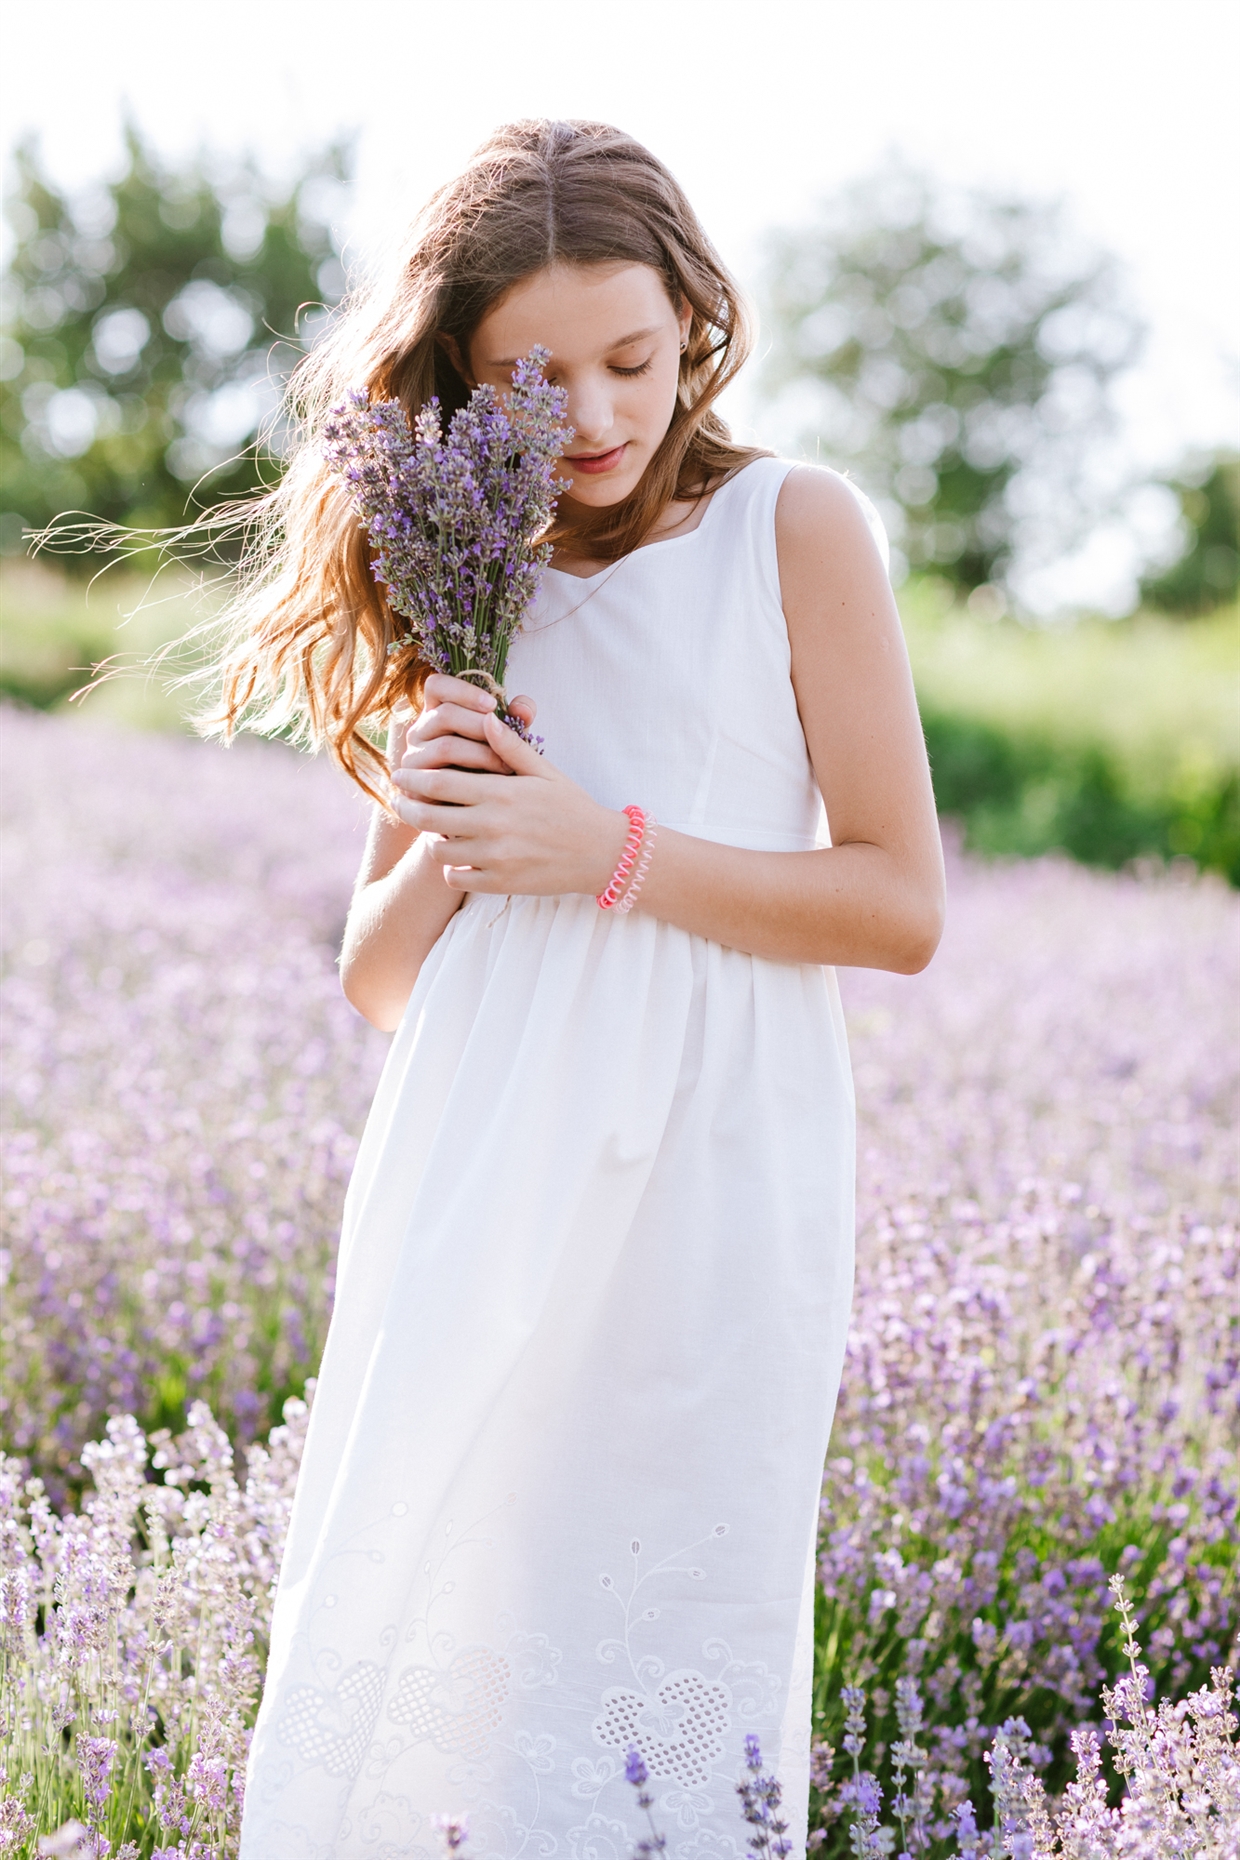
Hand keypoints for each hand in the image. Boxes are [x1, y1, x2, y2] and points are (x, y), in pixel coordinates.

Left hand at [392, 699, 629, 896]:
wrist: (602, 853)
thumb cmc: (573, 807)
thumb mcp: (545, 772)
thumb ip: (511, 747)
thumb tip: (486, 719)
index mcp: (501, 792)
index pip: (439, 782)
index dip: (412, 778)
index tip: (401, 774)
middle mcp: (493, 825)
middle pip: (428, 815)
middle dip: (406, 806)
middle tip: (398, 801)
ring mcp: (495, 857)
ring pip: (438, 848)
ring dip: (429, 837)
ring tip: (431, 828)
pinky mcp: (500, 883)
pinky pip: (455, 877)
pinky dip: (450, 868)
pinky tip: (455, 857)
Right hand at [399, 672, 536, 775]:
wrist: (473, 814)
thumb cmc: (490, 770)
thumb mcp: (504, 742)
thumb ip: (515, 721)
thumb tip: (524, 706)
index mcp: (437, 710)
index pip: (436, 685)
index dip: (463, 691)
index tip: (493, 704)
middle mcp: (420, 730)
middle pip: (444, 714)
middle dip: (480, 725)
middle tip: (508, 738)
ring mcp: (414, 757)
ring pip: (445, 746)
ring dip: (481, 754)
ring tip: (507, 765)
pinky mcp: (415, 785)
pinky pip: (439, 778)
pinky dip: (469, 779)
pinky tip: (490, 785)